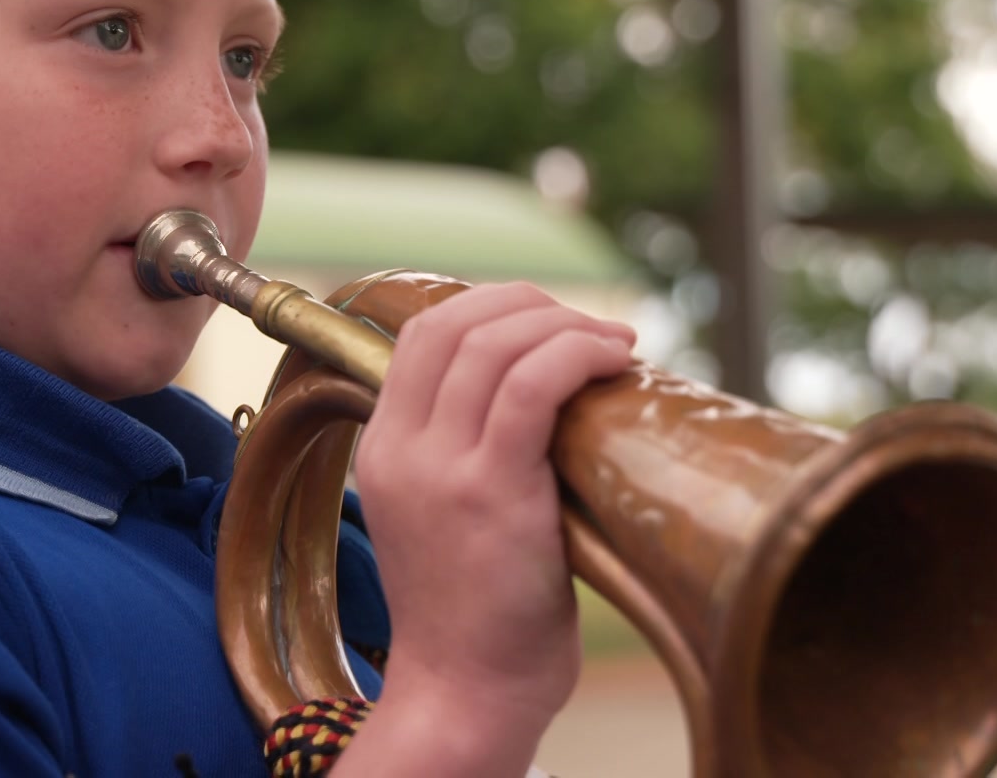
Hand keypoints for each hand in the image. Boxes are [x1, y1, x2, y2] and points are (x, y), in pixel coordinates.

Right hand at [348, 283, 634, 769]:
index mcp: (381, 449)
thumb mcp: (436, 515)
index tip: (544, 322)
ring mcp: (442, 469)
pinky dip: (577, 356)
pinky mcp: (492, 493)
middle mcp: (401, 449)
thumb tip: (534, 390)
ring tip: (614, 342)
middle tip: (589, 326)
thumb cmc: (475, 614)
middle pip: (455, 323)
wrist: (467, 692)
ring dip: (566, 325)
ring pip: (496, 344)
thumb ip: (457, 453)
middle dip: (531, 304)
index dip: (486, 306)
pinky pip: (532, 387)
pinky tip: (615, 363)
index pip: (420, 334)